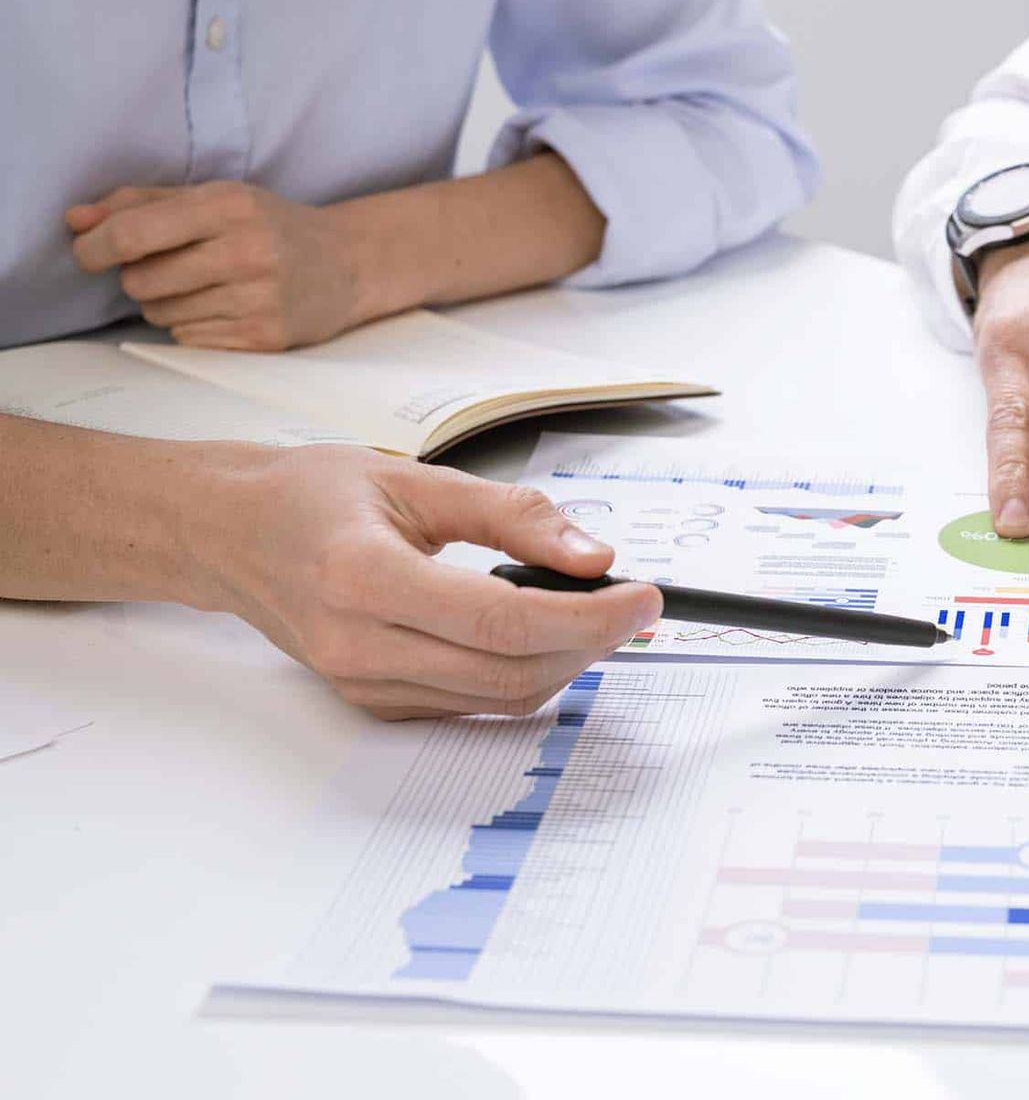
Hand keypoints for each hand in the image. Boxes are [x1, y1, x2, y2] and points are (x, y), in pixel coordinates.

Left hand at [68, 182, 366, 349]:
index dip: (94, 246)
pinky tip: (224, 307)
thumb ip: (140, 204)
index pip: (134, 233)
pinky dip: (192, 325)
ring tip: (203, 286)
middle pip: (139, 280)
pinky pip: (188, 339)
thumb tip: (74, 220)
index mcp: (230, 206)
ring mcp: (259, 299)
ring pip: (160, 313)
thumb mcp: (214, 198)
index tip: (87, 252)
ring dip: (165, 302)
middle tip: (166, 268)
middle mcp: (247, 252)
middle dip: (137, 277)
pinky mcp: (265, 338)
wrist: (348, 264)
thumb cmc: (268, 226)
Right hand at [193, 445, 660, 718]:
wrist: (230, 534)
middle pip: (509, 671)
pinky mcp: (371, 702)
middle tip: (633, 605)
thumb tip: (594, 557)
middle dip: (591, 643)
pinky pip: (469, 705)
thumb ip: (513, 515)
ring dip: (563, 662)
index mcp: (363, 578)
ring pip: (497, 699)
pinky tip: (537, 633)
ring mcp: (362, 684)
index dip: (587, 616)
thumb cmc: (312, 495)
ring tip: (592, 613)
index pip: (502, 621)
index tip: (642, 596)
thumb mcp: (418, 479)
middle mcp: (358, 645)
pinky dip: (520, 674)